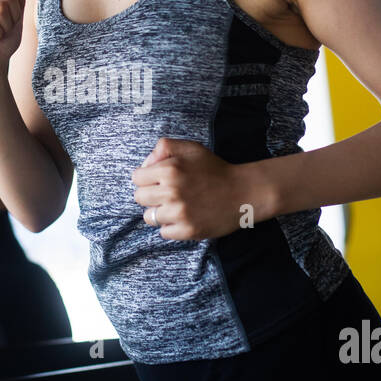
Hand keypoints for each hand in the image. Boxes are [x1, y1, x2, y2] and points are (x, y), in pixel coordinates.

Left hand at [131, 138, 255, 240]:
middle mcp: (171, 191)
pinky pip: (164, 232)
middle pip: (139, 198)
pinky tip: (186, 217)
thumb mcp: (191, 148)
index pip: (136, 178)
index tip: (160, 180)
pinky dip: (172, 227)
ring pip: (150, 217)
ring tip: (179, 206)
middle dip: (151, 195)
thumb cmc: (214, 169)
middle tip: (170, 194)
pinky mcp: (188, 230)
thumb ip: (164, 148)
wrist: (244, 192)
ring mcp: (179, 213)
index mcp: (169, 169)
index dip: (147, 178)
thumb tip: (145, 165)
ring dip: (162, 212)